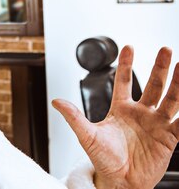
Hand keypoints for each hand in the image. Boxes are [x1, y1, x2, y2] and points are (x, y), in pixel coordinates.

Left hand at [53, 46, 178, 188]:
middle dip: (160, 67)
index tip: (129, 47)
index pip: (124, 81)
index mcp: (121, 110)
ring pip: (171, 99)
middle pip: (153, 85)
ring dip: (177, 83)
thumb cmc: (103, 159)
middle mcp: (141, 114)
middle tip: (165, 50)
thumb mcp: (86, 136)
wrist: (120, 181)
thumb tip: (56, 101)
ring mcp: (156, 124)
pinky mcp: (169, 138)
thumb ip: (73, 117)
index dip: (126, 64)